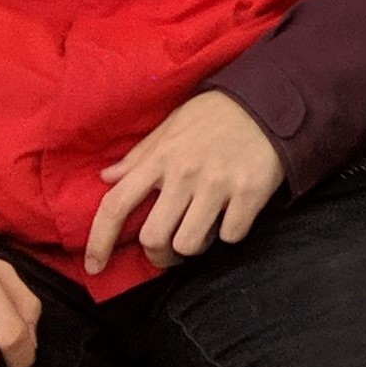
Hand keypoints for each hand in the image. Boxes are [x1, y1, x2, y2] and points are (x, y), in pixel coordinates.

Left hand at [84, 90, 286, 273]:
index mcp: (160, 158)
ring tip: (203, 231)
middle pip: (153, 238)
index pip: (116, 205)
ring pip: (190, 244)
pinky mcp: (250, 192)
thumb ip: (140, 155)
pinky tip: (232, 216)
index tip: (94, 266)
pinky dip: (230, 233)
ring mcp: (218, 184)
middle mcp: (184, 174)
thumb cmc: (216, 114)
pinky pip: (231, 236)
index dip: (99, 241)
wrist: (270, 100)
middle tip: (168, 250)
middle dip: (158, 254)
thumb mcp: (171, 126)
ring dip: (193, 247)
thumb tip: (107, 177)